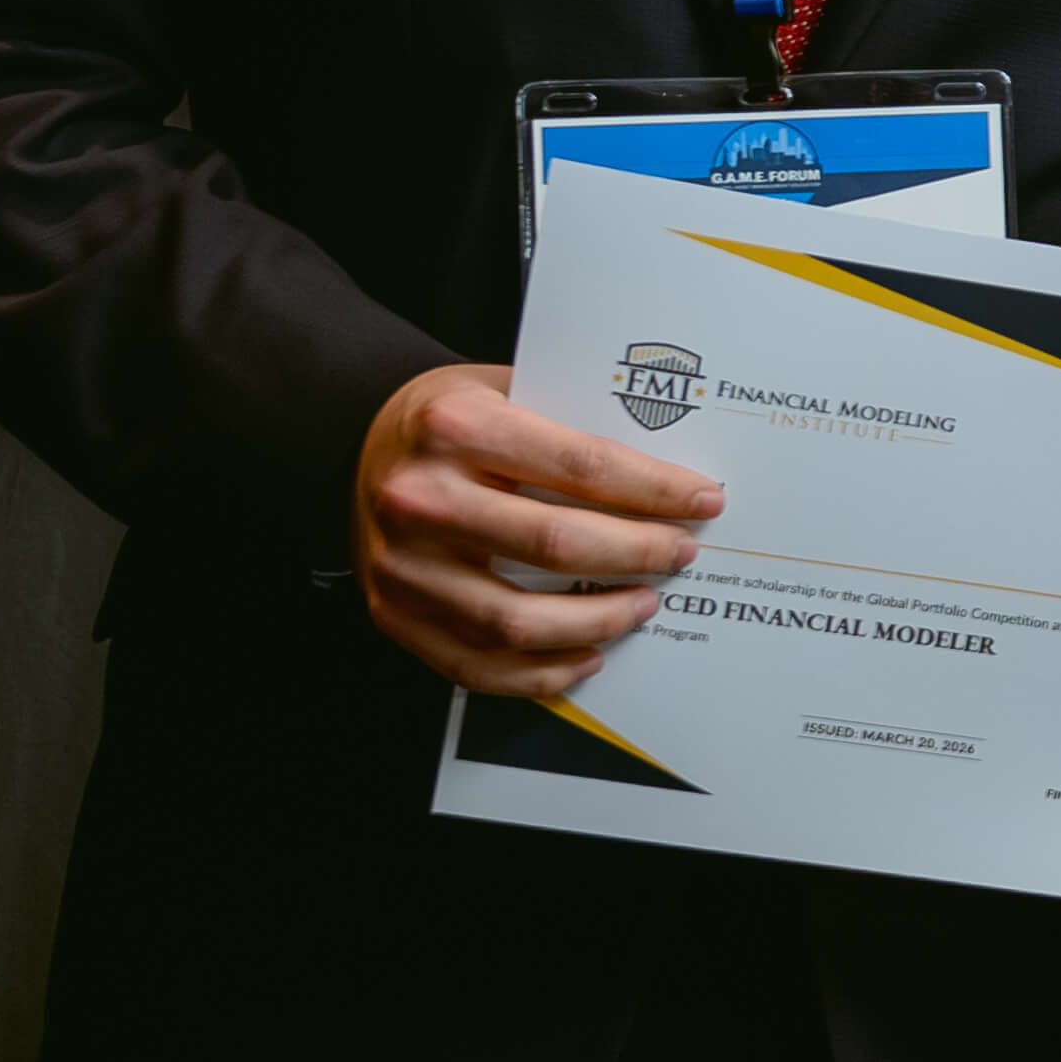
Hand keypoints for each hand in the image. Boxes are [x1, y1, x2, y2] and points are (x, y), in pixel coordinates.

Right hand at [353, 361, 720, 695]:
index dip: (654, 490)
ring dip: (597, 621)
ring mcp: (401, 565)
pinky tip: (588, 655)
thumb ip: (572, 426)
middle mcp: (420, 497)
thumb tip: (671, 478)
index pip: (581, 466)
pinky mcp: (393, 614)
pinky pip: (477, 665)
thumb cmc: (451, 419)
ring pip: (517, 621)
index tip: (703, 501)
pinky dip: (541, 673)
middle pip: (556, 545)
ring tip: (643, 604)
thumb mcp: (505, 388)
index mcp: (455, 426)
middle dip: (637, 553)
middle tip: (680, 554)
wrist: (358, 443)